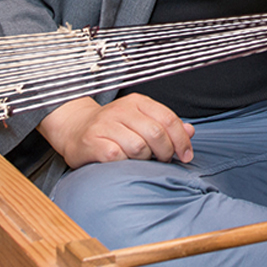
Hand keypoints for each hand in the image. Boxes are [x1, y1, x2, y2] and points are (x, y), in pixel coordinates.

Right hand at [37, 93, 194, 168]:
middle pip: (155, 133)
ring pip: (138, 147)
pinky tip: (123, 163)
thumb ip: (166, 126)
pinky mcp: (92, 143)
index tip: (186, 156)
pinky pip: (118, 157)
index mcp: (137, 102)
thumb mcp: (141, 120)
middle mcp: (121, 110)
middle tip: (162, 160)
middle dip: (165, 152)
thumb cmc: (114, 128)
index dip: (181, 140)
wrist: (75, 129)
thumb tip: (191, 131)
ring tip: (140, 161)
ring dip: (144, 159)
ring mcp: (105, 126)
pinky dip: (125, 164)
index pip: (168, 118)